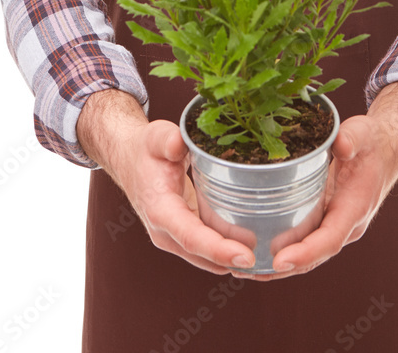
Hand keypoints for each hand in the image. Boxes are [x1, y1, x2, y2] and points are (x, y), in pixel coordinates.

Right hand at [77, 90, 255, 274]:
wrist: (131, 161)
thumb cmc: (146, 150)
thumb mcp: (156, 137)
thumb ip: (167, 139)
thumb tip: (177, 143)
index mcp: (160, 210)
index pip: (191, 237)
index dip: (218, 249)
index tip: (245, 256)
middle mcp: (164, 232)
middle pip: (202, 255)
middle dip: (232, 260)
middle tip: (266, 260)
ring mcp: (172, 237)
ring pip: (205, 258)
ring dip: (231, 262)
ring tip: (265, 260)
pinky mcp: (181, 235)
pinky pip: (205, 251)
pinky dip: (225, 253)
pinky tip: (250, 249)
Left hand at [234, 81, 397, 280]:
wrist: (384, 150)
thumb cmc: (371, 142)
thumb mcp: (362, 133)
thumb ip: (352, 139)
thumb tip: (341, 145)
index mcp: (354, 208)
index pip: (330, 239)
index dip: (305, 253)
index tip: (279, 260)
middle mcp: (346, 224)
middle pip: (314, 255)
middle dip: (284, 267)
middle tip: (249, 270)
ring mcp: (336, 224)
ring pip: (308, 253)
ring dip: (280, 266)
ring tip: (244, 270)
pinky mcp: (325, 219)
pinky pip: (305, 240)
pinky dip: (284, 250)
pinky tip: (258, 253)